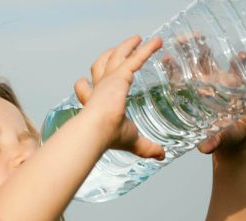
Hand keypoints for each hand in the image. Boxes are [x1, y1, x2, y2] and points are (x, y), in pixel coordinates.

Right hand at [74, 35, 165, 159]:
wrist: (97, 130)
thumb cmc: (108, 136)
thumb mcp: (131, 140)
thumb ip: (146, 146)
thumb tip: (161, 156)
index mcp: (95, 104)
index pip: (86, 92)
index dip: (84, 88)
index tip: (84, 82)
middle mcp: (99, 89)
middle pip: (100, 67)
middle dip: (107, 57)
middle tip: (116, 51)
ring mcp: (108, 80)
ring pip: (114, 56)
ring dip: (125, 46)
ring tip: (137, 39)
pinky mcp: (119, 75)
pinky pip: (135, 58)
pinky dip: (147, 49)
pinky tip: (157, 42)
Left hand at [161, 32, 245, 154]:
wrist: (238, 135)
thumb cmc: (220, 137)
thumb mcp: (216, 140)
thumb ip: (212, 142)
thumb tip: (206, 148)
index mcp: (191, 97)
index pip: (177, 80)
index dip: (171, 69)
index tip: (166, 58)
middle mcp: (202, 86)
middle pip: (190, 65)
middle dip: (185, 51)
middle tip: (181, 39)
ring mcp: (218, 82)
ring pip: (210, 62)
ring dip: (206, 49)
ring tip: (202, 38)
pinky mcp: (237, 83)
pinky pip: (239, 69)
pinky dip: (240, 62)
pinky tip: (241, 55)